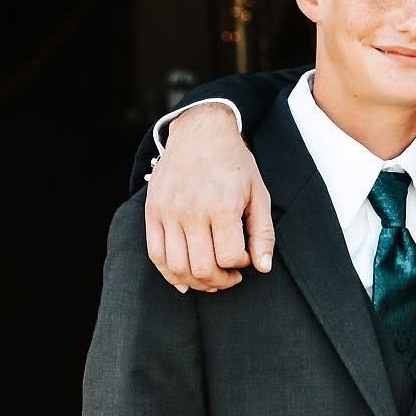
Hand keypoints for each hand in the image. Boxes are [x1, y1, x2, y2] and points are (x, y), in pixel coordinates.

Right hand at [145, 105, 273, 292]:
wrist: (200, 133)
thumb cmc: (234, 164)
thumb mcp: (259, 194)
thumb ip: (263, 233)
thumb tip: (262, 267)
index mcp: (222, 206)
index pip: (231, 257)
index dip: (242, 265)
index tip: (245, 257)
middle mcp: (191, 211)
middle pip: (203, 269)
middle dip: (220, 281)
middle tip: (230, 276)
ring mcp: (168, 212)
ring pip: (177, 267)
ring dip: (196, 282)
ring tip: (211, 279)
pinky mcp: (152, 212)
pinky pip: (156, 255)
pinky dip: (169, 274)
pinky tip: (184, 279)